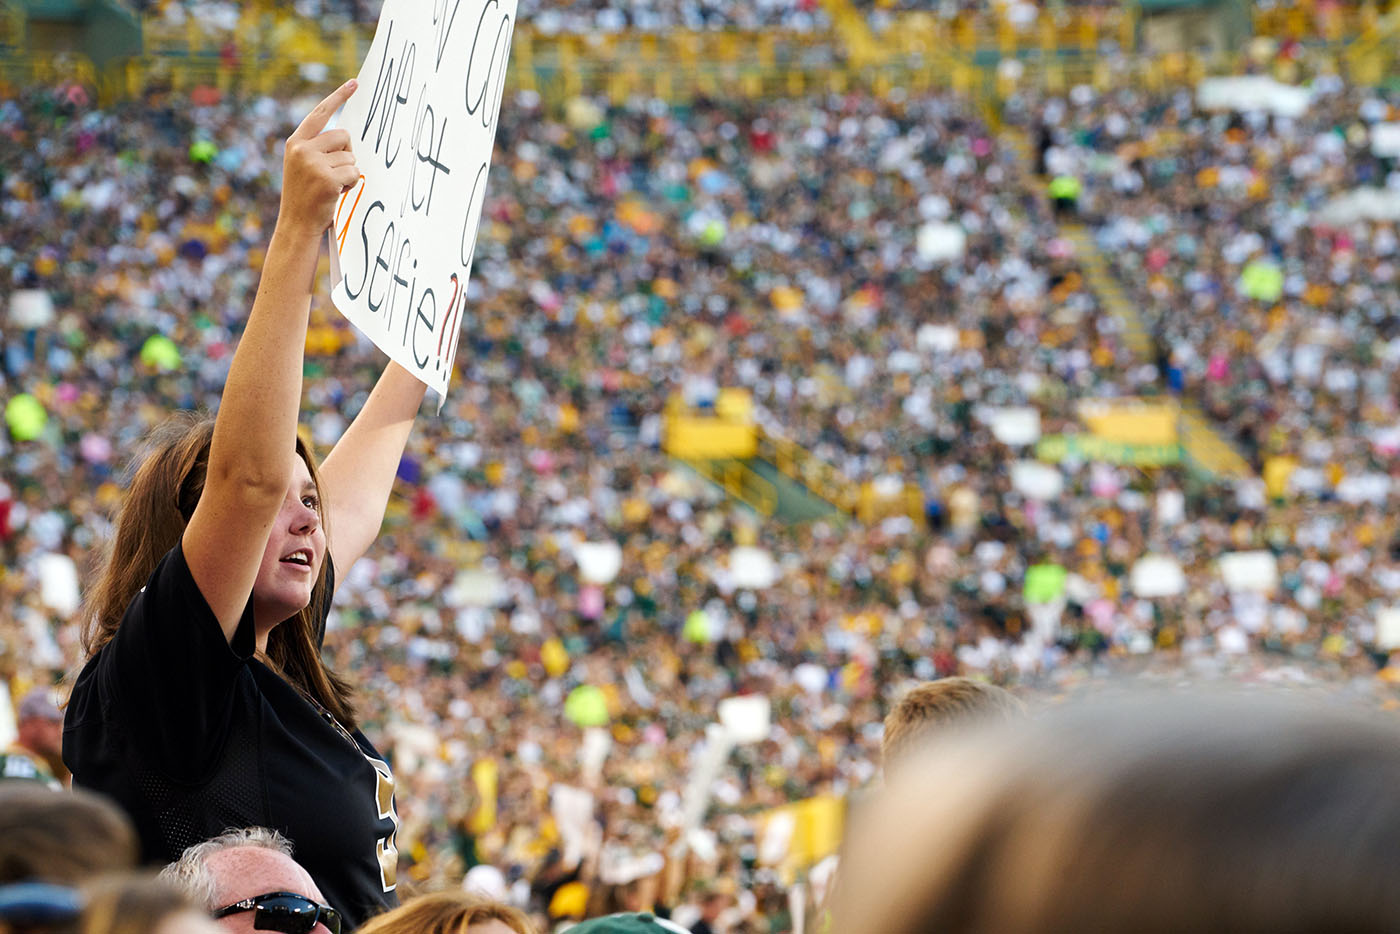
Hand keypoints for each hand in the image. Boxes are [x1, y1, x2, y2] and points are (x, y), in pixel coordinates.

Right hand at [278, 79, 360, 238]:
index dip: (339, 97)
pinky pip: (354, 173)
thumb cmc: (305, 196)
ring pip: (351, 157)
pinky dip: (351, 185)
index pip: (321, 113)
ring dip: (348, 173)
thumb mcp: (303, 165)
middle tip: (334, 173)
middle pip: (344, 136)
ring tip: (331, 186)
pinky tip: (336, 193)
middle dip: (347, 154)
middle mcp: (302, 148)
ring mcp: (314, 163)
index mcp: (296, 142)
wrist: (296, 224)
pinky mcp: (327, 178)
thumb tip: (345, 136)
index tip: (355, 83)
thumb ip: (317, 148)